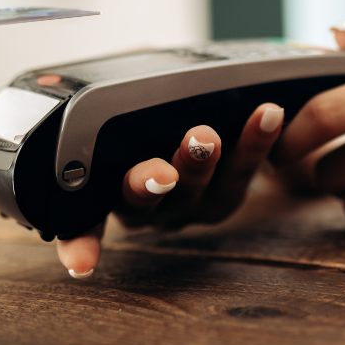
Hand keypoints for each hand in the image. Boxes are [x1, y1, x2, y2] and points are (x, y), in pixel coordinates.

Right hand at [55, 103, 285, 277]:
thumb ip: (96, 111)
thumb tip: (75, 83)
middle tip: (161, 172)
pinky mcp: (227, 194)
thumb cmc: (132, 119)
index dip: (80, 244)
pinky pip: (244, 173)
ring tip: (209, 135)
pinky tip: (269, 115)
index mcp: (103, 193)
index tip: (82, 261)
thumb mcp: (109, 115)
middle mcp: (146, 209)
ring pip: (197, 191)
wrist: (185, 122)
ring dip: (204, 164)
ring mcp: (188, 206)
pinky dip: (256, 143)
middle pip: (142, 202)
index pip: (84, 225)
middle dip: (150, 186)